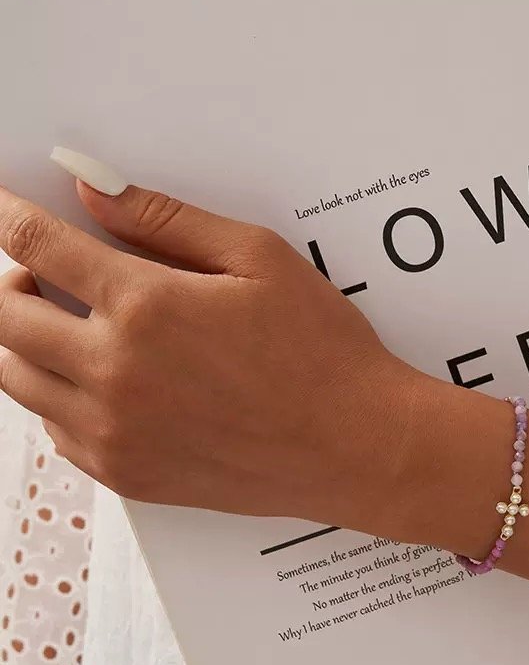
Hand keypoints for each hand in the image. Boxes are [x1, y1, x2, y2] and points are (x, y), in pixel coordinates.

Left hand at [0, 159, 528, 586]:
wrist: (357, 447)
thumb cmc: (324, 353)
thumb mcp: (261, 260)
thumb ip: (167, 219)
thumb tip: (92, 189)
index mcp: (144, 307)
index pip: (36, 245)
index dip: (8, 216)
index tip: (1, 207)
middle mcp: (113, 373)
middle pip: (5, 316)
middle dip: (11, 281)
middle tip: (43, 272)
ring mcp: (115, 433)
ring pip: (16, 380)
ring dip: (26, 342)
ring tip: (73, 327)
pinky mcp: (129, 475)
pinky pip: (55, 434)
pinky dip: (60, 400)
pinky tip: (106, 385)